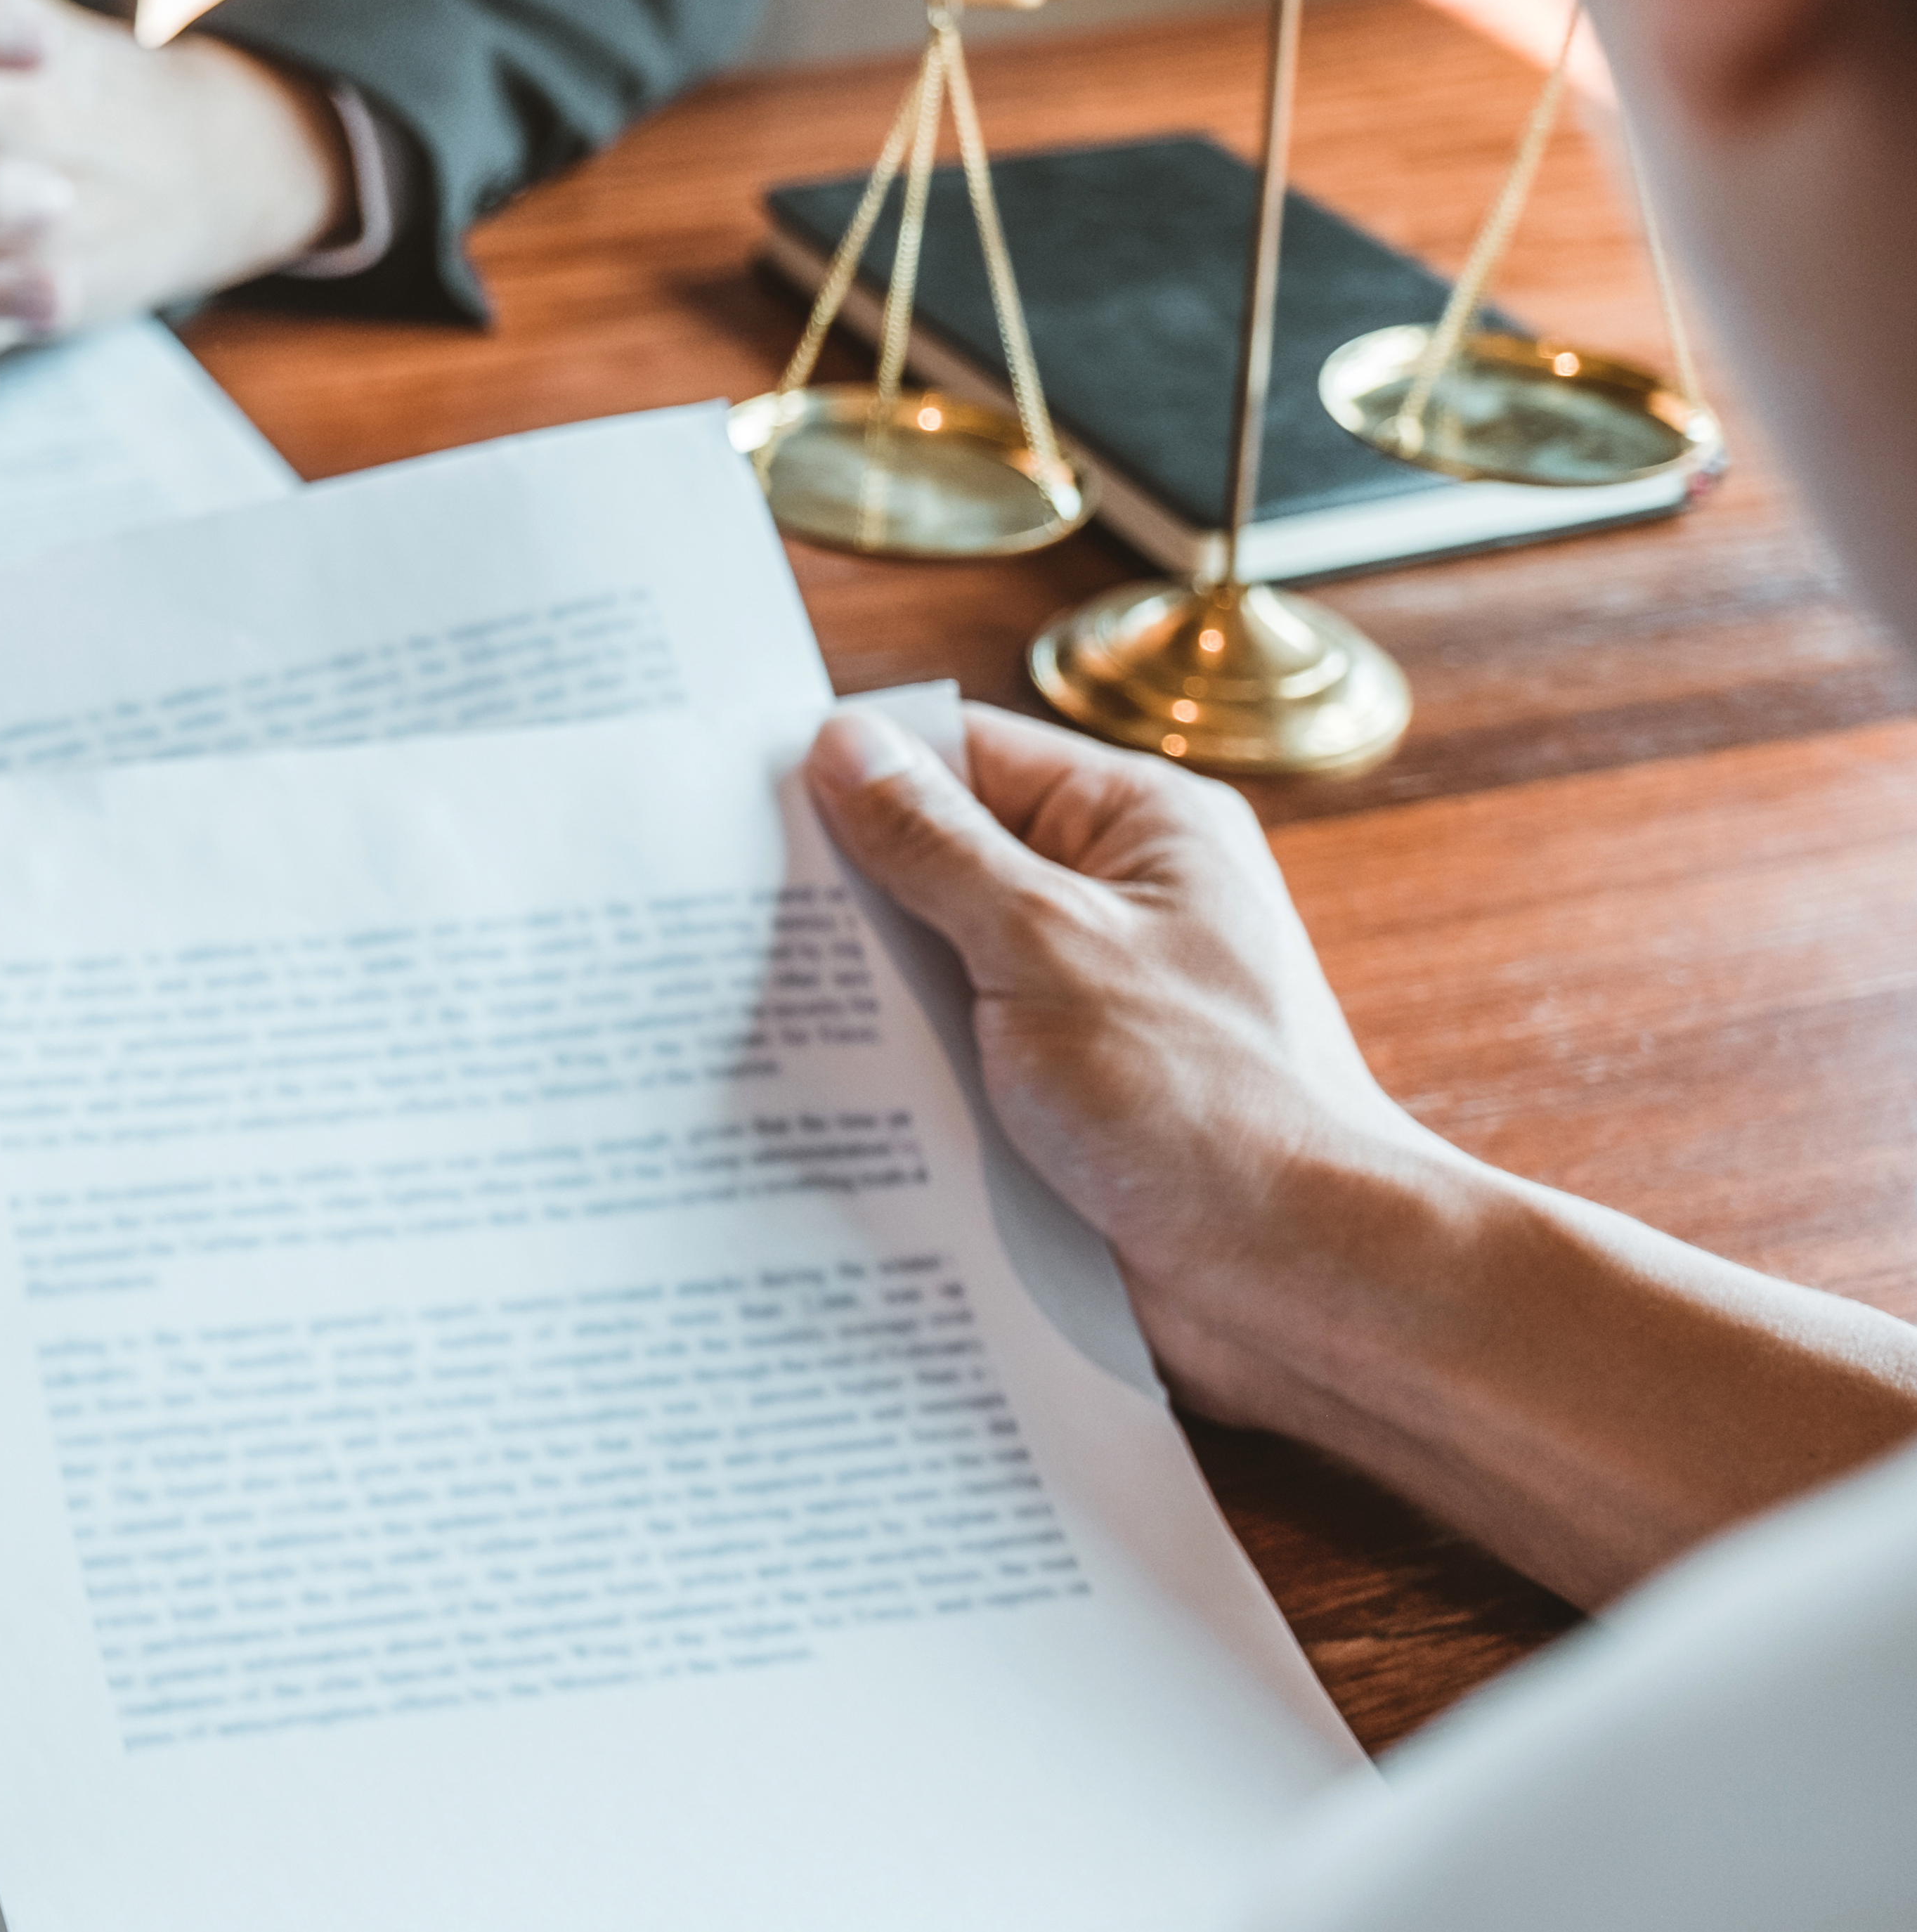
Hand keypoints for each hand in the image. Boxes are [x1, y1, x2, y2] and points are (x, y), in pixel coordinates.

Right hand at [798, 705, 1457, 1425]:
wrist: (1306, 1279)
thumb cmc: (1210, 1102)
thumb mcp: (1047, 945)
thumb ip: (935, 848)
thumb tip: (843, 745)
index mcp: (1136, 827)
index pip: (966, 754)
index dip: (857, 769)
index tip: (740, 796)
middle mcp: (1112, 901)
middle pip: (939, 858)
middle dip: (843, 891)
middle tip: (718, 910)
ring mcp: (1084, 1003)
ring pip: (933, 967)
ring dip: (862, 994)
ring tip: (745, 1002)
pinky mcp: (1060, 1097)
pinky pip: (950, 1058)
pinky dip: (892, 1072)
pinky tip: (813, 1088)